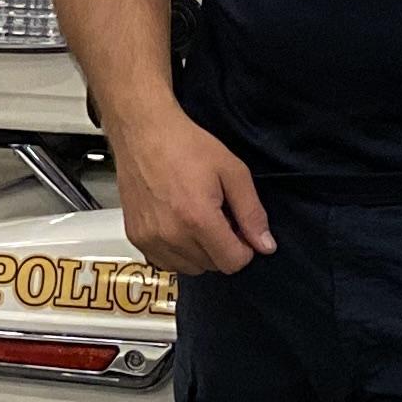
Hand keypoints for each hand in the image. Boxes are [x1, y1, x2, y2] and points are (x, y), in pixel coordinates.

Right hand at [108, 103, 274, 276]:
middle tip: (218, 217)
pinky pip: (167, 263)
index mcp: (198, 219)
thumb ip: (251, 212)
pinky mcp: (135, 238)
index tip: (239, 227)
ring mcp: (150, 240)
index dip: (244, 248)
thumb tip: (266, 246)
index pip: (233, 262)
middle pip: (213, 266)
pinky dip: (178, 252)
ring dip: (201, 252)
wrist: (143, 133)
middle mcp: (172, 236)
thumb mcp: (232, 171)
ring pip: (190, 268)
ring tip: (196, 220)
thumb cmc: (188, 146)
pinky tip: (177, 225)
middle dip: (222, 247)